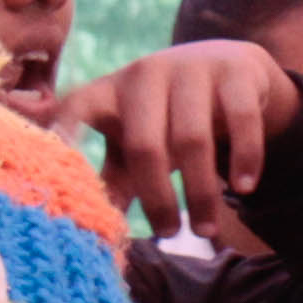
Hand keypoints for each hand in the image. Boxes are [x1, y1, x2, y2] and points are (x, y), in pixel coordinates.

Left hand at [40, 39, 302, 239]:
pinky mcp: (234, 72)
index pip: (77, 107)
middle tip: (168, 235)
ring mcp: (191, 69)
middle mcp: (146, 74)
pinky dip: (244, 159)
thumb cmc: (170, 117)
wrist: (230, 68)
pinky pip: (240, 121)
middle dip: (157, 197)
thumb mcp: (138, 141)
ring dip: (200, 193)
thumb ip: (117, 179)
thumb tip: (97, 235)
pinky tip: (244, 188)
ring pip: (193, 139)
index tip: (57, 163)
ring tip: (205, 231)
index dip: (64, 131)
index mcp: (111, 91)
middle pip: (144, 144)